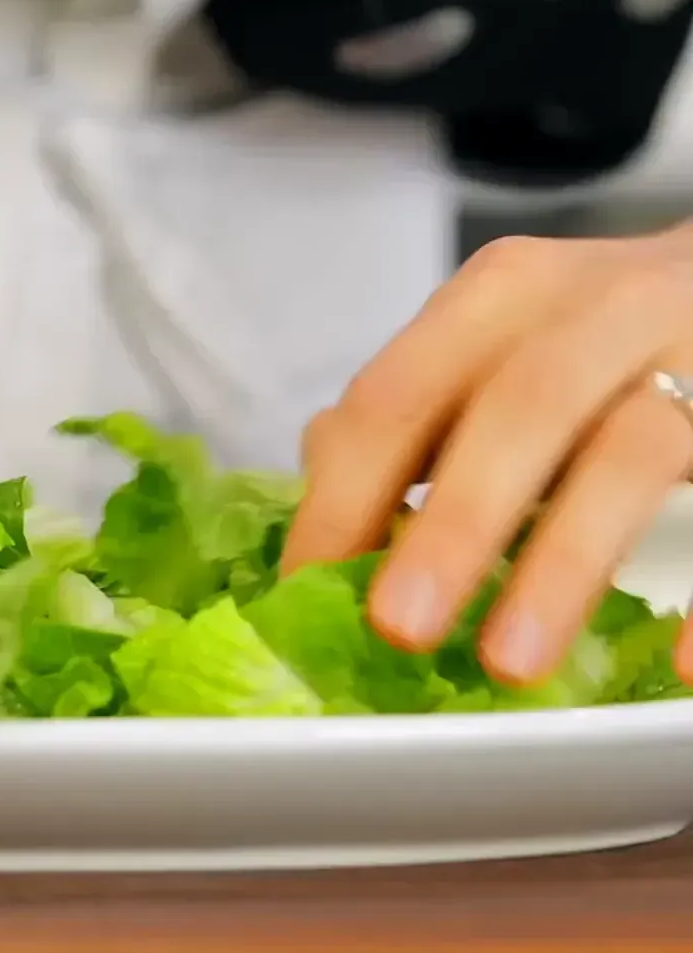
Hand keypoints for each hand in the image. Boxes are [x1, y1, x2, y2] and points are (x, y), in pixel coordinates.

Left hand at [281, 226, 692, 686]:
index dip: (345, 495)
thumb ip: (412, 416)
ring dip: (565, 562)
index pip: (400, 393)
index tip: (307, 589)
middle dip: (452, 524)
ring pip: (634, 452)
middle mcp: (604, 308)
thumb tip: (318, 512)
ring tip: (509, 662)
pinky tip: (681, 665)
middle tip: (398, 627)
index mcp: (503, 297)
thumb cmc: (599, 334)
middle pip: (518, 408)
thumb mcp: (498, 344)